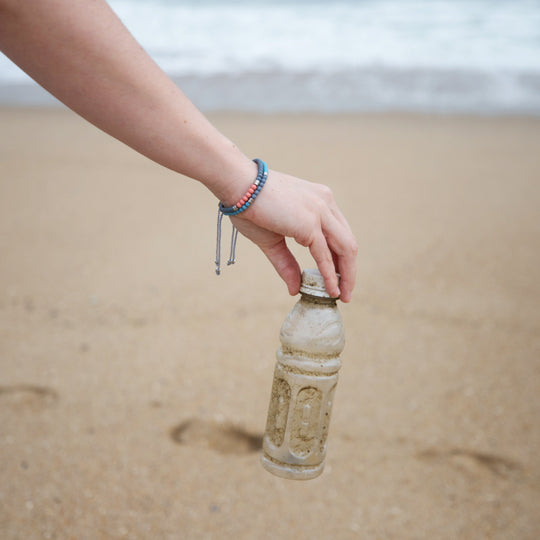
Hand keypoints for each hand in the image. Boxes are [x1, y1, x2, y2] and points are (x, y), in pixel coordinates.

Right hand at [231, 170, 356, 301]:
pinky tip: (331, 290)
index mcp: (319, 200)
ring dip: (346, 275)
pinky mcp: (310, 223)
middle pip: (347, 242)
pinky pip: (325, 255)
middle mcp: (325, 203)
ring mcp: (320, 212)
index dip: (341, 257)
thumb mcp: (272, 240)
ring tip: (342, 296)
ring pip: (345, 249)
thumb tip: (294, 289)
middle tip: (345, 293)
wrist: (239, 186)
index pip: (339, 233)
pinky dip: (330, 275)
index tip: (339, 277)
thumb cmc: (249, 207)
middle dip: (349, 270)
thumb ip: (287, 264)